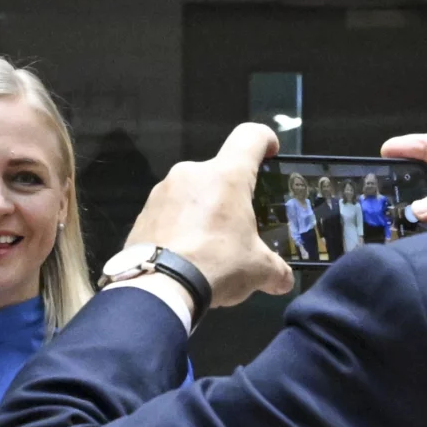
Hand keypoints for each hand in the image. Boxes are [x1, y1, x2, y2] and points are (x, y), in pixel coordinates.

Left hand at [124, 123, 295, 309]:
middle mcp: (191, 173)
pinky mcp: (142, 214)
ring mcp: (161, 192)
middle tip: (239, 225)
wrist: (158, 288)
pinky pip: (168, 214)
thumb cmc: (217, 265)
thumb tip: (284, 281)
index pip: (250, 137)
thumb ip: (275, 270)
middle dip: (231, 196)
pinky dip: (179, 228)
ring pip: (192, 194)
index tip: (271, 154)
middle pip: (219, 172)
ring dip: (203, 212)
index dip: (265, 140)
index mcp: (226, 176)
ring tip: (209, 247)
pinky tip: (184, 256)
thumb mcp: (258, 270)